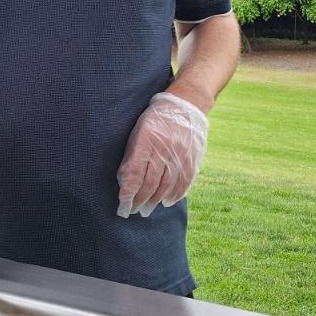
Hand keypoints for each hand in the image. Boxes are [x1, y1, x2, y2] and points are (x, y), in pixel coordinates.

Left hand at [116, 91, 208, 217]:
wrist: (185, 105)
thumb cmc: (155, 120)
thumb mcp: (138, 132)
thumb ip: (132, 156)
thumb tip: (125, 182)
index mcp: (146, 139)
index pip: (135, 172)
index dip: (128, 192)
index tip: (122, 204)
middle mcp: (164, 148)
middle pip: (151, 182)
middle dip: (140, 200)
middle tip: (133, 211)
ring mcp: (181, 154)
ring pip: (167, 185)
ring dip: (155, 200)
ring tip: (146, 209)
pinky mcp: (193, 158)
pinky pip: (184, 182)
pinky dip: (175, 195)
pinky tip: (167, 202)